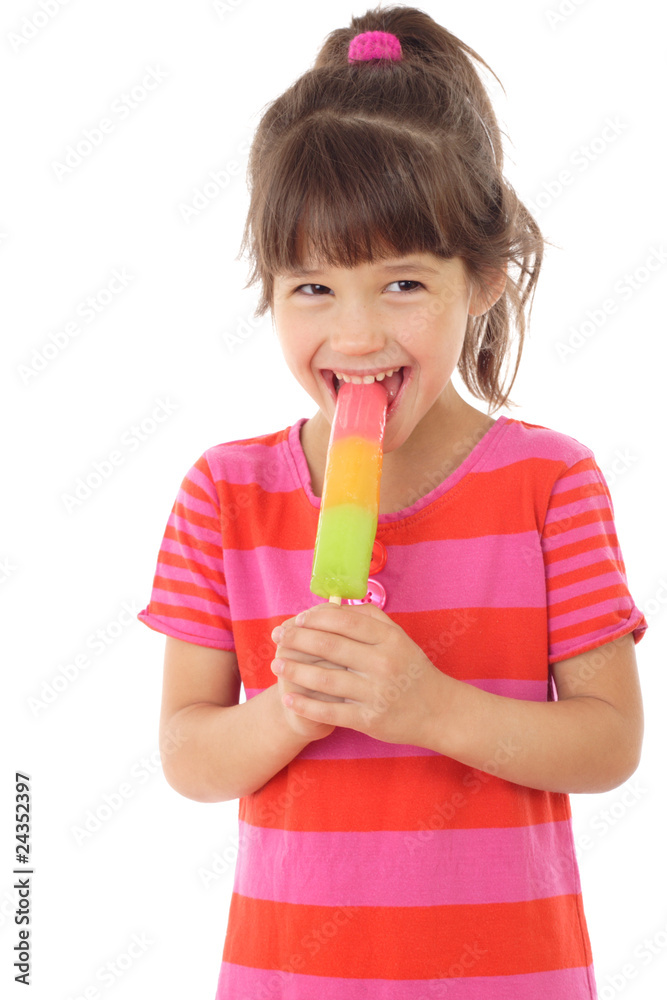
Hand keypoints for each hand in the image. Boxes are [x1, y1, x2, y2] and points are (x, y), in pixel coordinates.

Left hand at [270, 603, 445, 746]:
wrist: (438, 711)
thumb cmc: (411, 669)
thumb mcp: (398, 638)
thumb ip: (370, 618)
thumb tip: (332, 606)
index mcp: (389, 639)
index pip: (344, 621)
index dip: (316, 617)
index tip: (297, 619)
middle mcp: (383, 663)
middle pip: (330, 646)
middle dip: (297, 639)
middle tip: (277, 637)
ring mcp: (377, 693)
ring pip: (326, 679)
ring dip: (295, 670)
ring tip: (276, 663)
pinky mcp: (370, 720)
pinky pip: (331, 712)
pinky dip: (306, 705)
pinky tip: (288, 698)